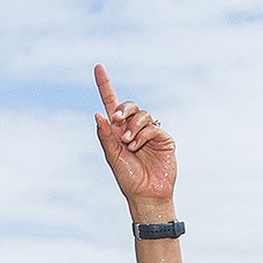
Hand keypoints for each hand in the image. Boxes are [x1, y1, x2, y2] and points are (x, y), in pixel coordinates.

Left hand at [93, 64, 176, 220]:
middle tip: (117, 120)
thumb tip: (99, 114)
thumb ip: (106, 136)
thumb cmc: (128, 179)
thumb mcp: (112, 157)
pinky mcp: (164, 139)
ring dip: (133, 126)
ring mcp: (150, 133)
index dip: (105, 86)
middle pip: (129, 106)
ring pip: (142, 115)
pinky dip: (143, 134)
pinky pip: (153, 127)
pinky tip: (137, 146)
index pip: (112, 104)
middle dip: (123, 109)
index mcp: (119, 131)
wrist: (146, 195)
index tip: (98, 67)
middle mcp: (134, 129)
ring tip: (129, 143)